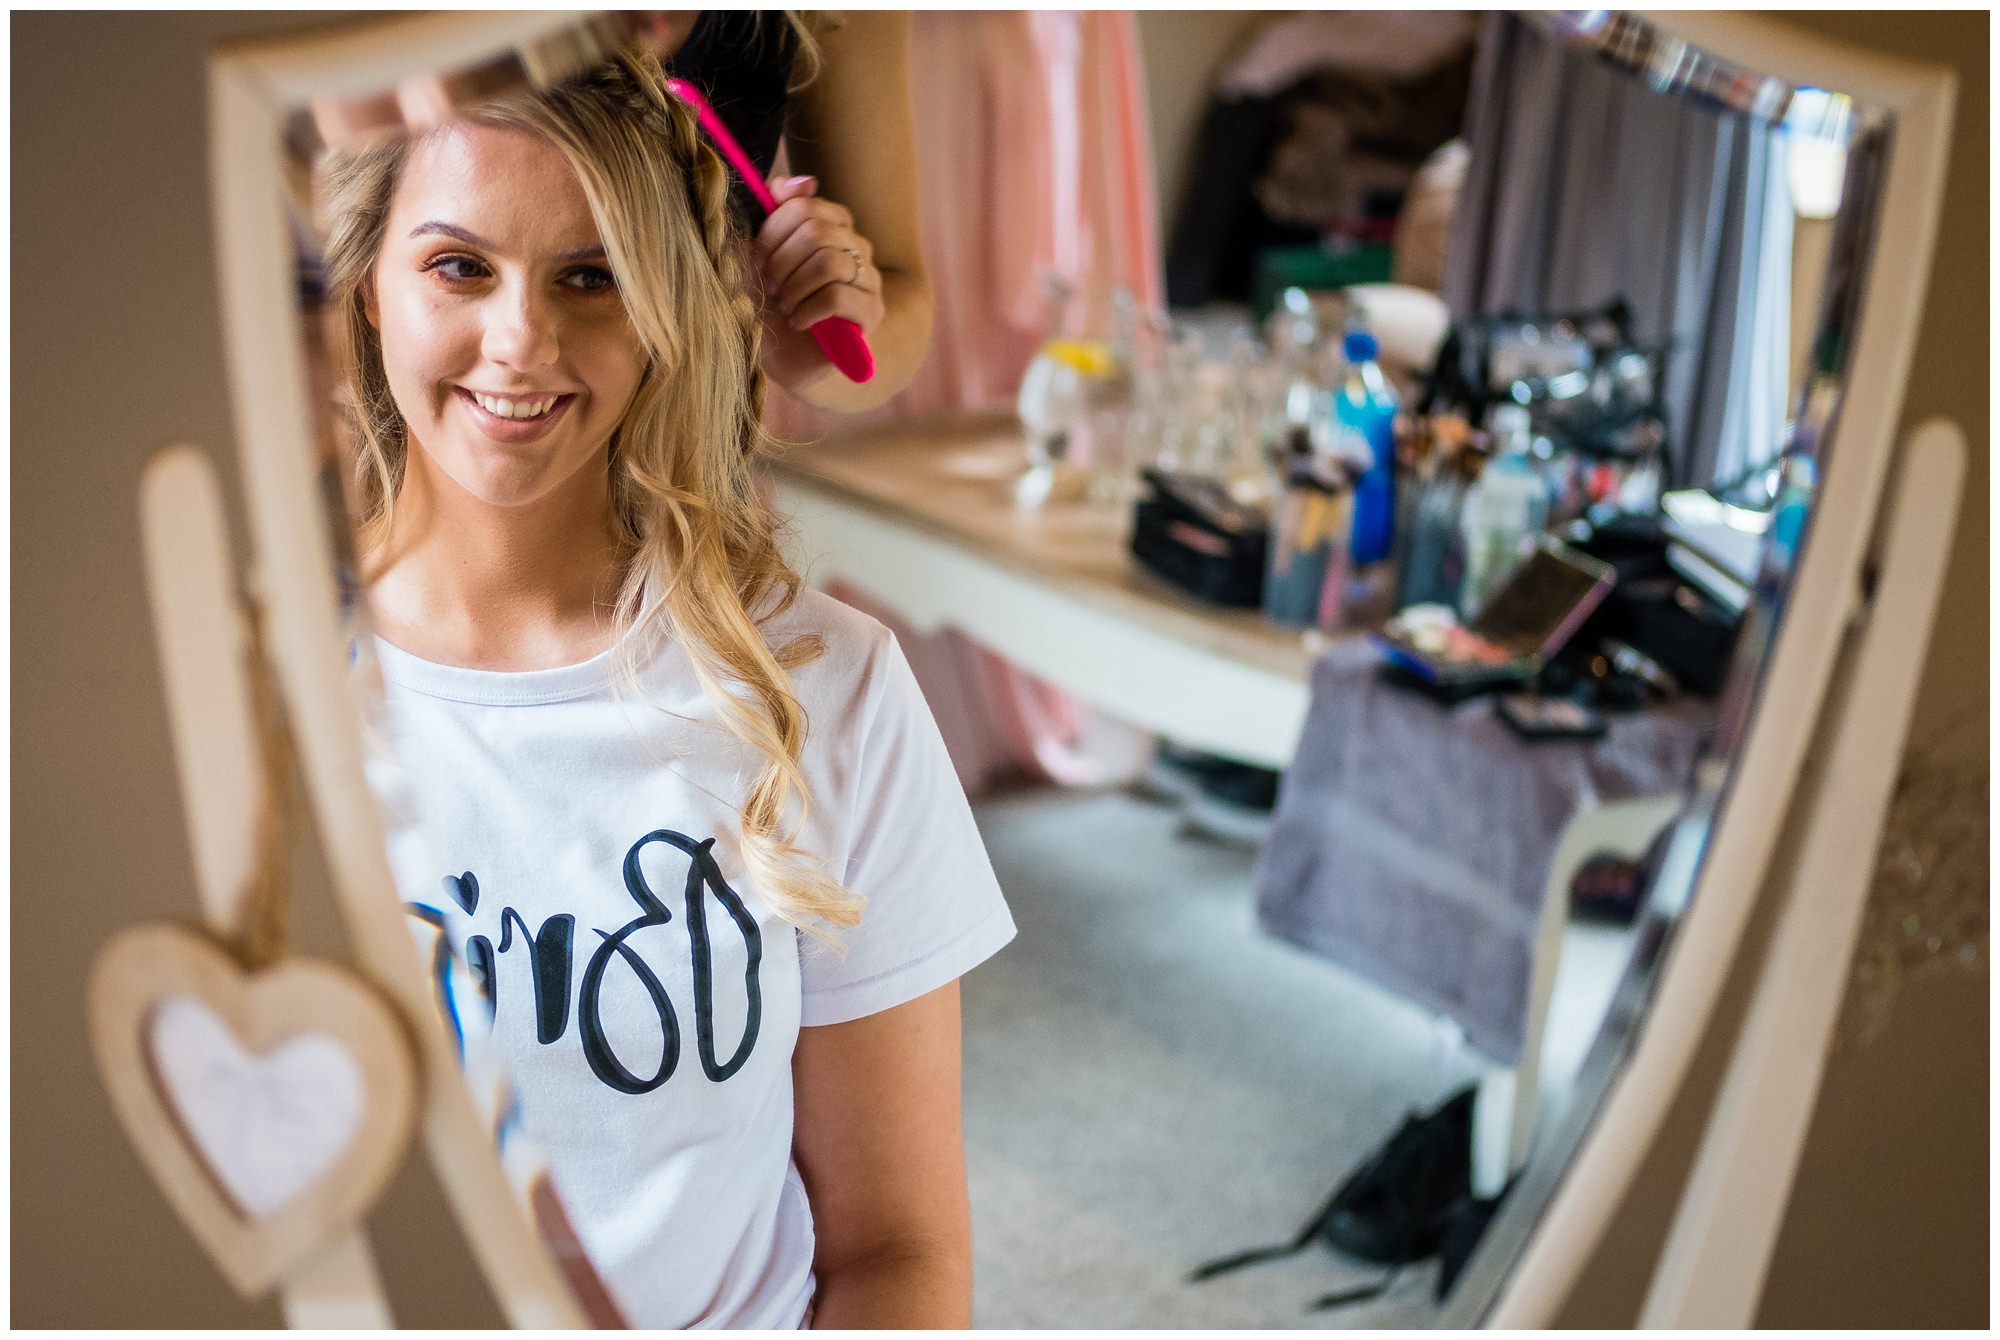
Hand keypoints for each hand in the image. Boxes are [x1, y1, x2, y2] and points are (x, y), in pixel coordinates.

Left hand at [751, 175, 885, 388]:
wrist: (793, 361)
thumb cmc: (774, 306)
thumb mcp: (761, 259)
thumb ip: (774, 215)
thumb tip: (803, 182)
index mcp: (832, 225)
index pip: (804, 206)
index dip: (772, 231)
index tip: (756, 258)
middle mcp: (856, 246)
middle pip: (817, 231)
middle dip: (781, 261)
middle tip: (768, 286)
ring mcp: (868, 279)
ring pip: (830, 261)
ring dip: (794, 286)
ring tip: (784, 306)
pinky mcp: (871, 313)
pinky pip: (838, 297)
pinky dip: (808, 309)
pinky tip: (797, 322)